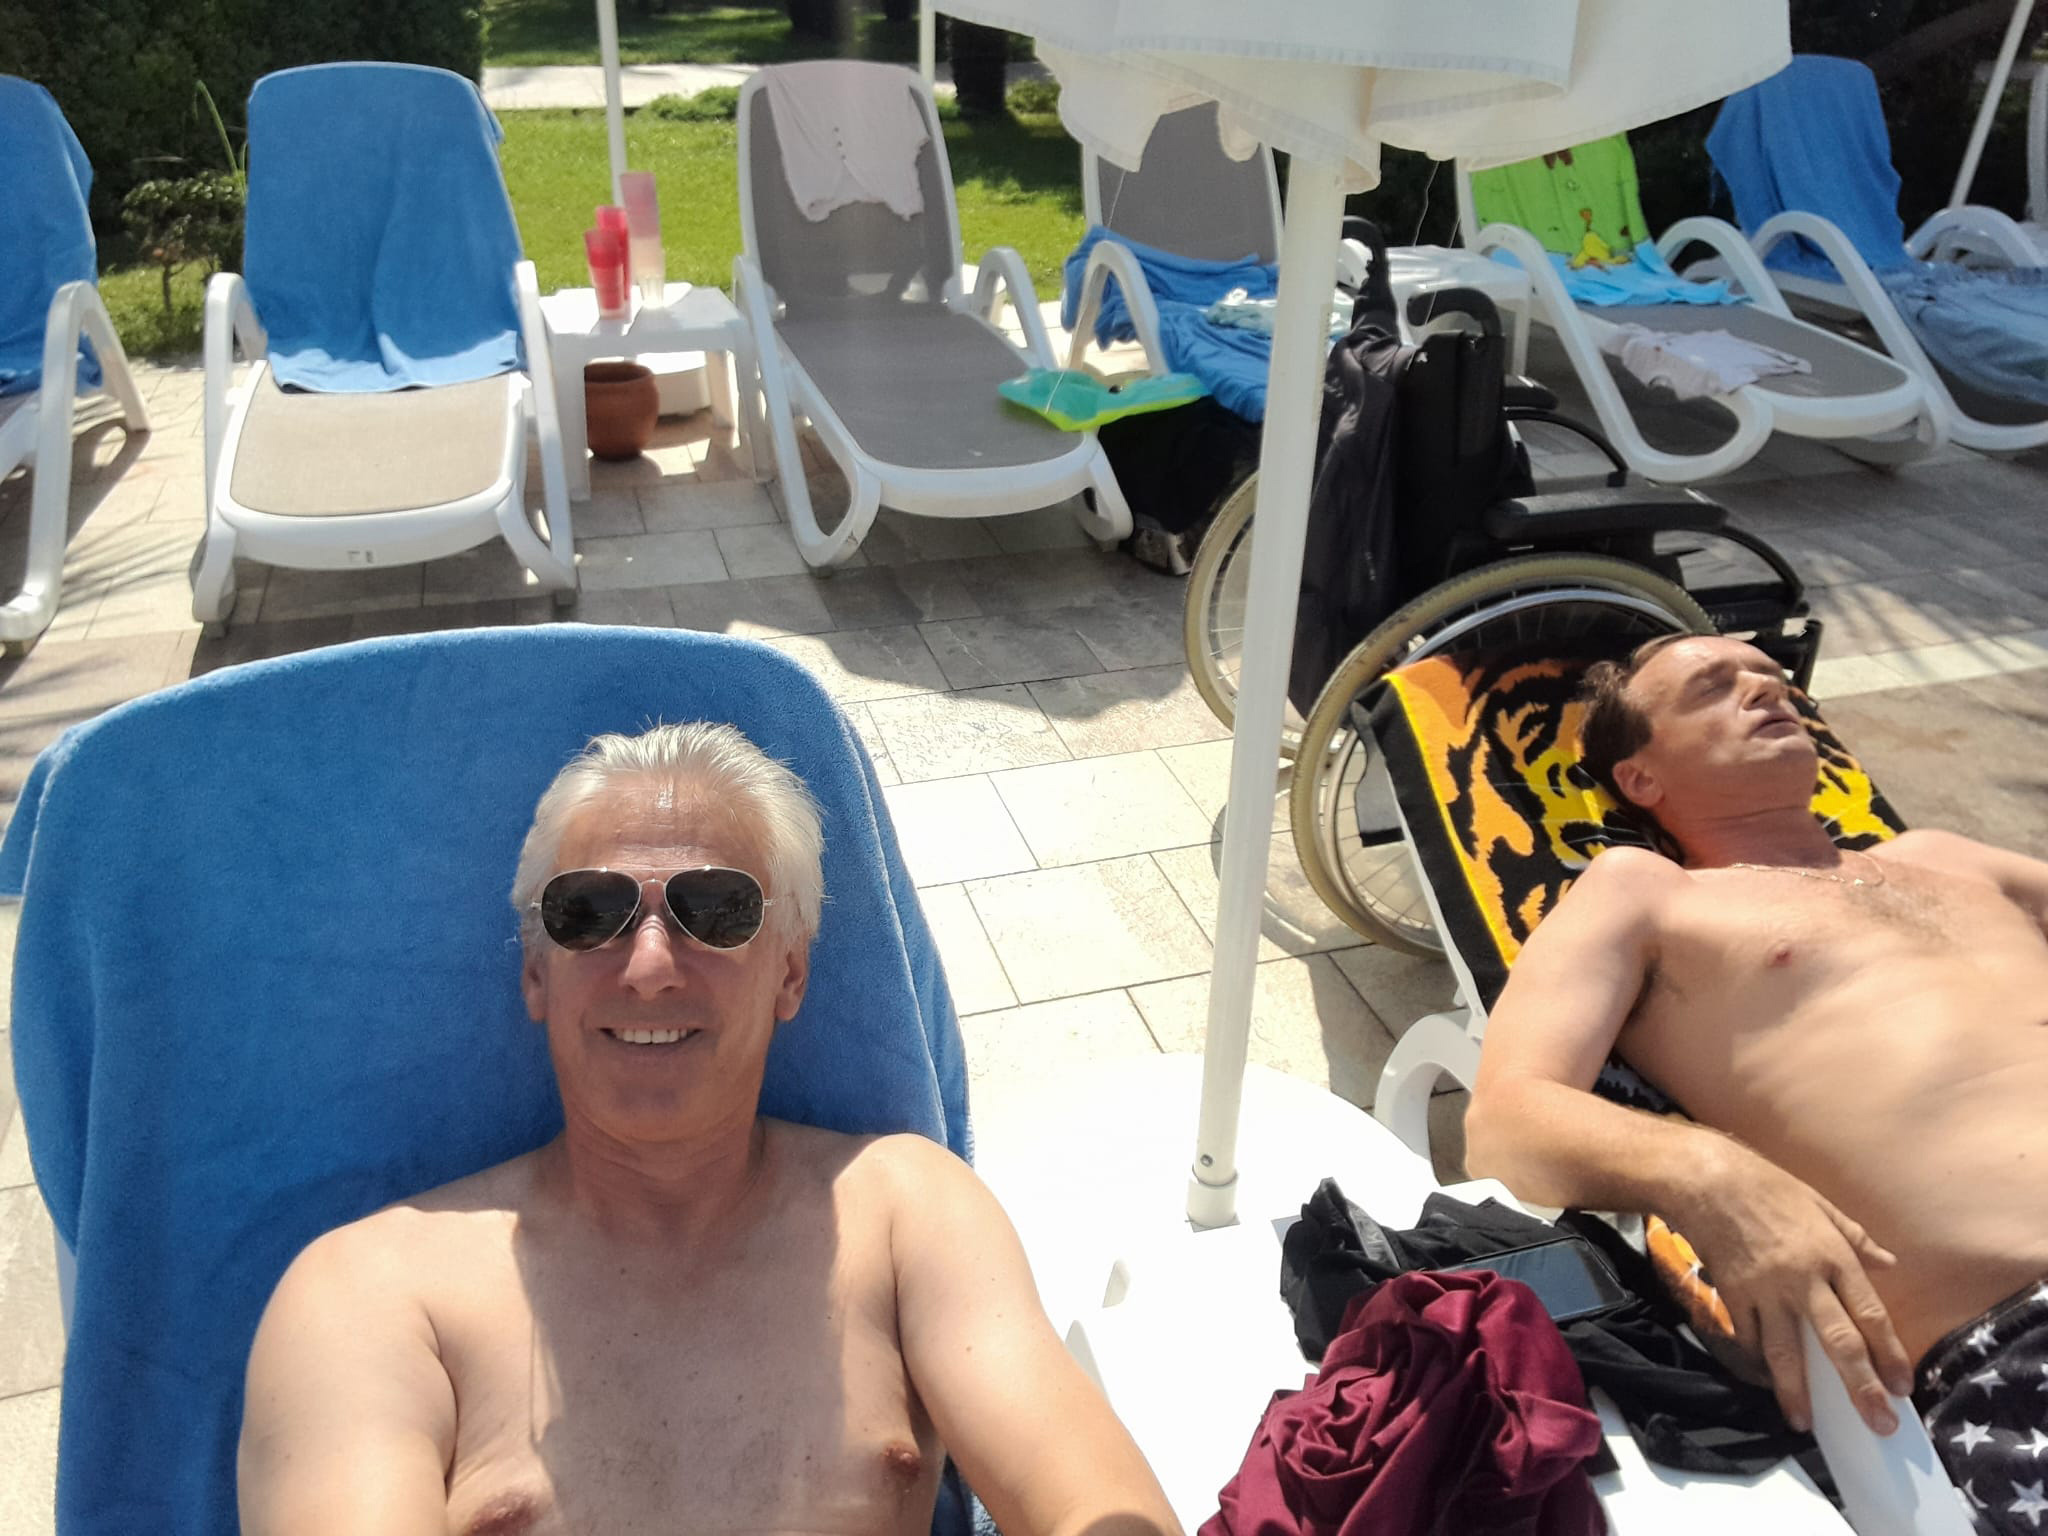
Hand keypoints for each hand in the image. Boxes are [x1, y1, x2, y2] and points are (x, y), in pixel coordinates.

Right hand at [1680, 1146, 1912, 1436]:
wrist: (1707, 1181)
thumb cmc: (1768, 1186)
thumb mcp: (1820, 1204)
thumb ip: (1856, 1238)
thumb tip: (1889, 1263)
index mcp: (1834, 1256)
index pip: (1871, 1315)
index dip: (1890, 1354)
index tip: (1903, 1387)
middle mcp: (1805, 1280)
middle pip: (1839, 1342)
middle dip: (1861, 1387)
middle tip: (1879, 1423)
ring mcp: (1766, 1291)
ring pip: (1787, 1351)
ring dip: (1798, 1391)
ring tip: (1806, 1424)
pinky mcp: (1734, 1295)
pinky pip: (1749, 1335)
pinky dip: (1759, 1359)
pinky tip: (1767, 1380)